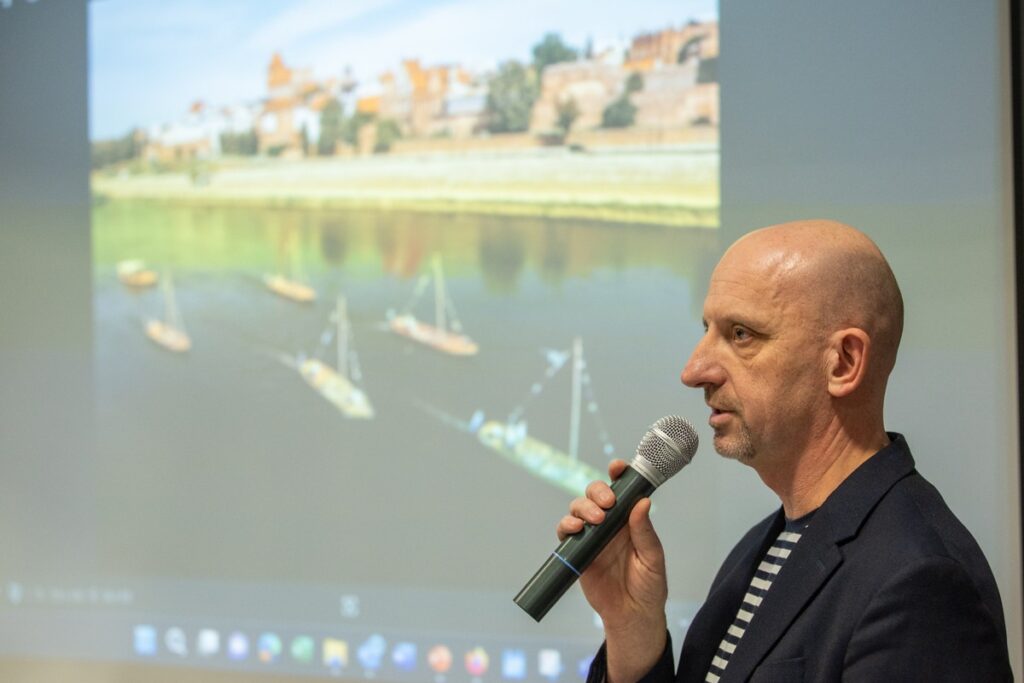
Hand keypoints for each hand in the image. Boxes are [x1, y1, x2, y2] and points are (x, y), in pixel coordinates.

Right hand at [556, 460, 667, 681]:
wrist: (631, 615)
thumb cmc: (648, 587)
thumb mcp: (653, 559)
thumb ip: (645, 531)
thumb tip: (642, 502)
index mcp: (630, 520)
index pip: (622, 490)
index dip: (618, 474)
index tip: (617, 467)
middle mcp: (609, 524)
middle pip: (595, 494)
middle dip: (597, 491)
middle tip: (606, 504)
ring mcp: (592, 536)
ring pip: (579, 508)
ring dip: (583, 507)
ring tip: (595, 521)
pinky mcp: (577, 551)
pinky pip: (566, 532)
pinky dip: (566, 525)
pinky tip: (574, 529)